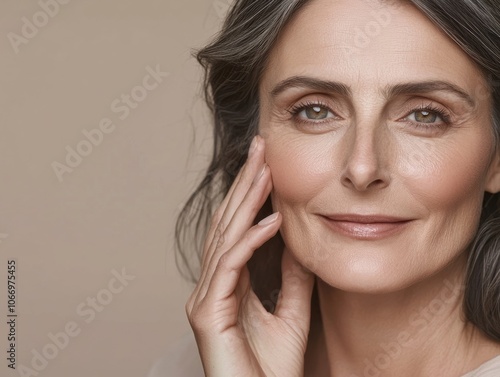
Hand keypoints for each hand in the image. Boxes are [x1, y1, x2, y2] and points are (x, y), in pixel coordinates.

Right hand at [185, 135, 314, 376]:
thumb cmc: (273, 369)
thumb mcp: (292, 312)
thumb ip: (292, 276)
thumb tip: (296, 241)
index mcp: (226, 285)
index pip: (236, 230)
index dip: (250, 197)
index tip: (267, 166)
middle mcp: (209, 286)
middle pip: (227, 224)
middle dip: (244, 185)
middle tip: (259, 148)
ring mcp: (204, 299)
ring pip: (225, 238)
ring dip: (246, 203)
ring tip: (265, 170)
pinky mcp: (206, 313)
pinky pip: (230, 267)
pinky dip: (251, 240)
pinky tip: (272, 219)